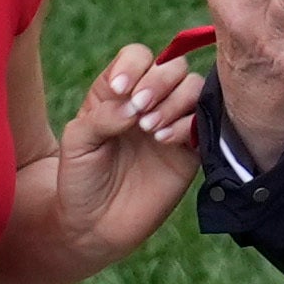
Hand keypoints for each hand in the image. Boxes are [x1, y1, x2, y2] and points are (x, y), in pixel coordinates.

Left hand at [53, 41, 204, 263]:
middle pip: (172, 66)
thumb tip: (134, 105)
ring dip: (175, 102)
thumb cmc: (80, 178)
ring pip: (194, 88)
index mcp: (118, 91)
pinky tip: (165, 142)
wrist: (95, 225)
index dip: (134, 67)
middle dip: (158, 82)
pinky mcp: (190, 149)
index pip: (138, 57)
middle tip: (139, 113)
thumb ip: (102, 116)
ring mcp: (172, 123)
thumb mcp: (77, 141)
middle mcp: (149, 101)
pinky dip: (188, 124)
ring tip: (150, 131)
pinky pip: (205, 122)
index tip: (119, 92)